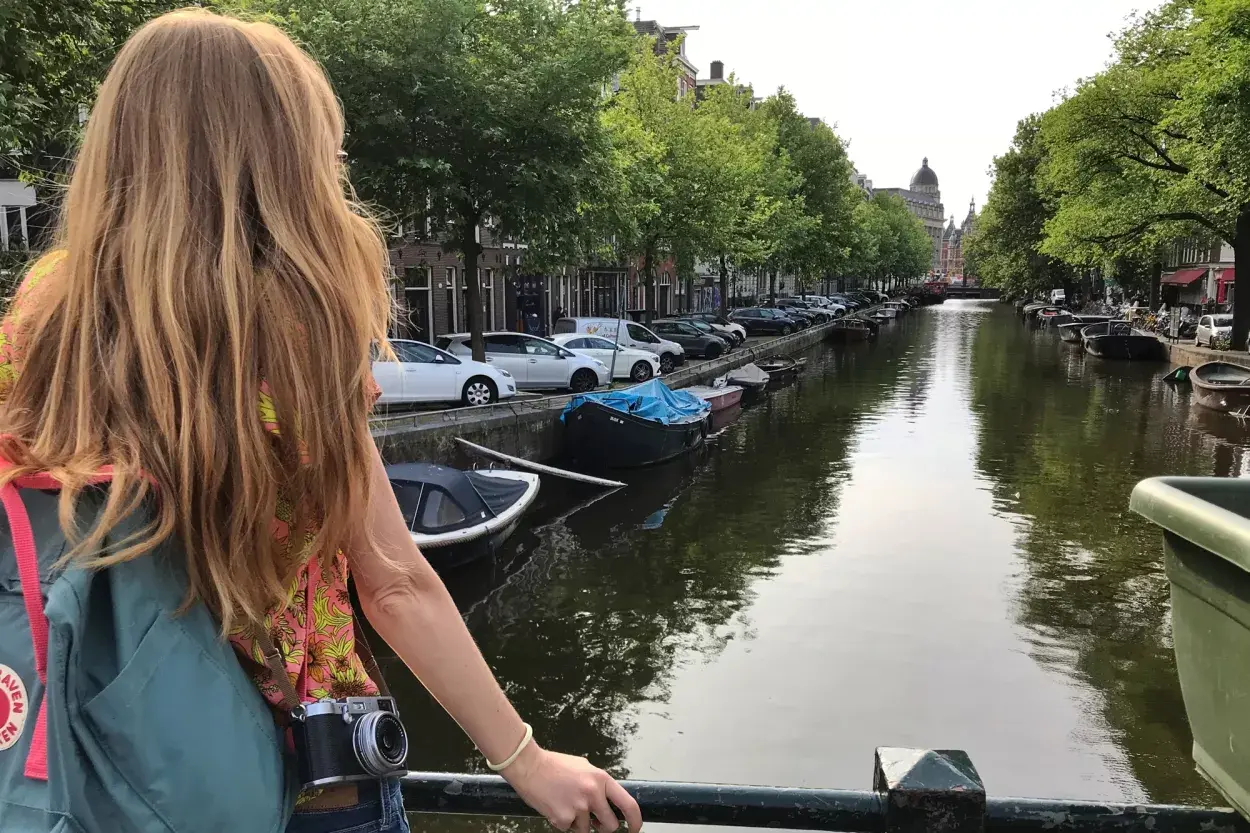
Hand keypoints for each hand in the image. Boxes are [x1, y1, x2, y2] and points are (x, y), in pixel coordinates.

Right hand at [501, 743, 641, 832]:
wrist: (529, 766)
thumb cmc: (555, 765)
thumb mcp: (584, 767)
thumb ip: (599, 784)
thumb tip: (609, 801)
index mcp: (601, 779)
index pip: (628, 804)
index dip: (636, 820)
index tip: (635, 828)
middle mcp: (592, 794)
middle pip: (610, 825)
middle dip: (603, 827)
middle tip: (594, 821)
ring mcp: (578, 808)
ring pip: (587, 829)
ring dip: (578, 822)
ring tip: (566, 803)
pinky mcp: (563, 819)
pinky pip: (569, 829)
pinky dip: (563, 822)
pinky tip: (555, 806)